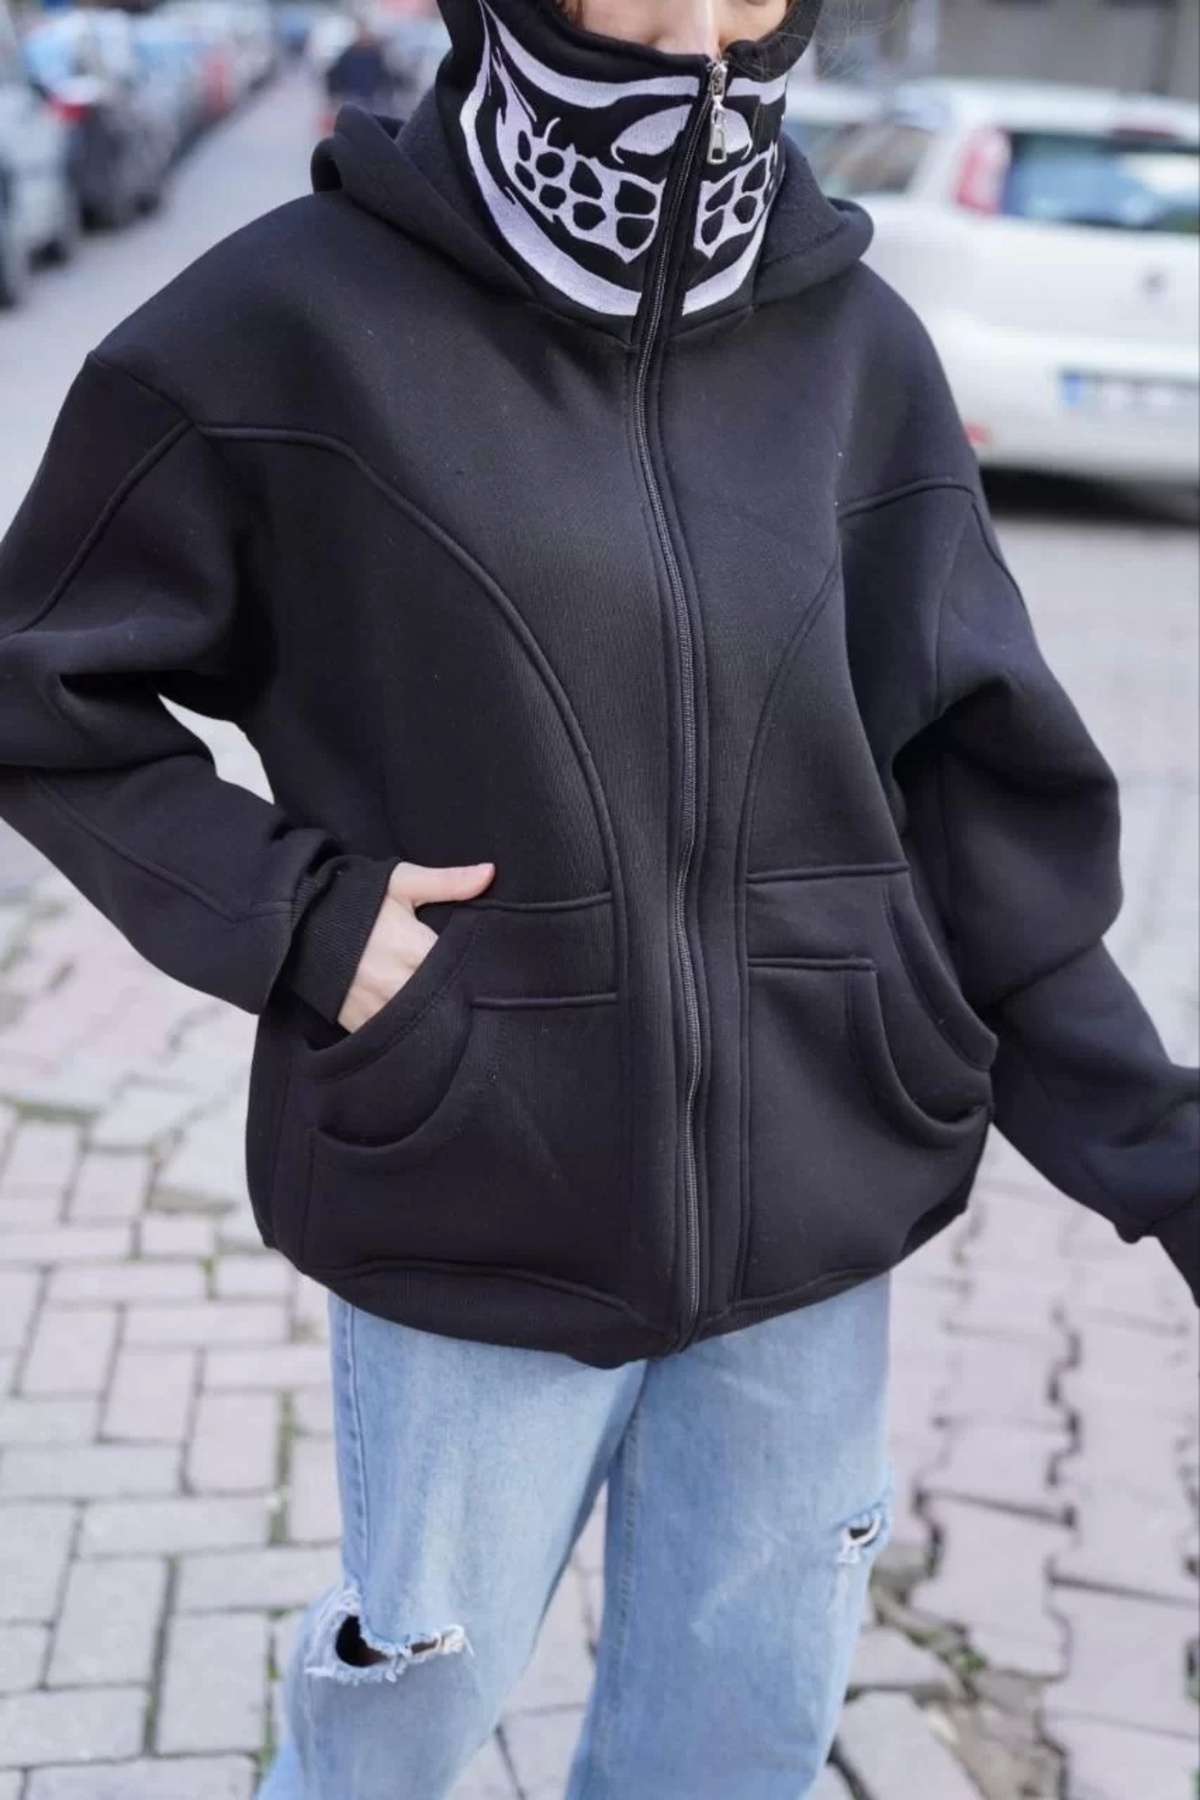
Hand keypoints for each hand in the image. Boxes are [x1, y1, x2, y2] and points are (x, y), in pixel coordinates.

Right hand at [337, 860, 494, 1034]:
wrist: (299, 922)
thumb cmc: (355, 901)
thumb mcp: (401, 883)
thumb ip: (448, 882)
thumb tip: (490, 872)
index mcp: (415, 949)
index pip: (459, 969)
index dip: (472, 970)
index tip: (479, 967)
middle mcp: (398, 984)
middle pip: (444, 1001)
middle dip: (454, 996)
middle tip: (460, 987)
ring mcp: (378, 1008)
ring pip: (421, 1024)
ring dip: (432, 1016)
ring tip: (439, 1004)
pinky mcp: (360, 1024)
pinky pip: (394, 1036)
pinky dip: (406, 1030)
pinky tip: (414, 1019)